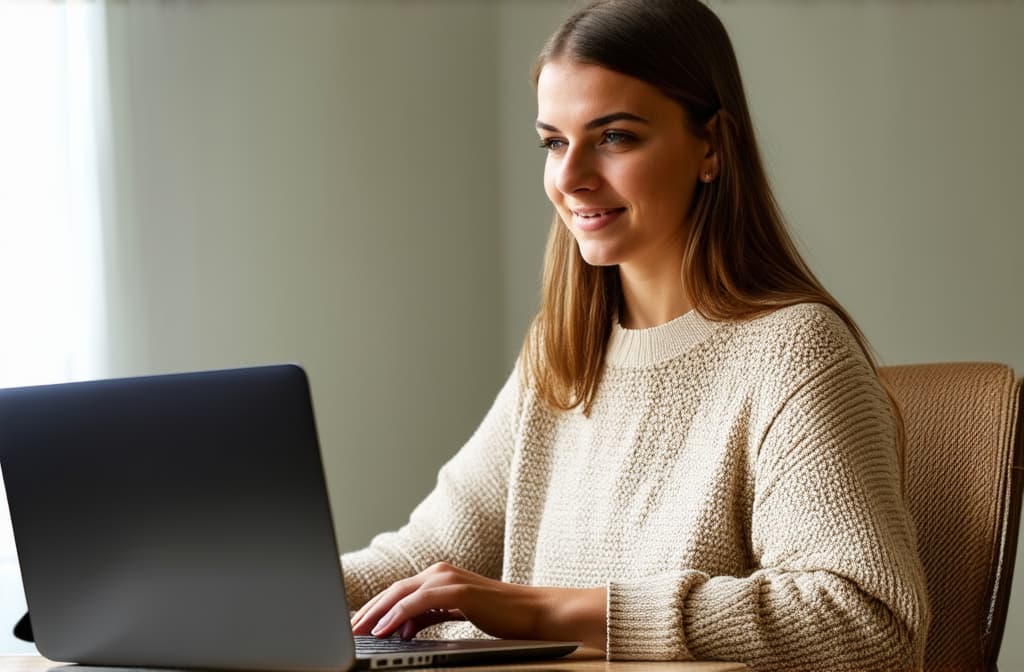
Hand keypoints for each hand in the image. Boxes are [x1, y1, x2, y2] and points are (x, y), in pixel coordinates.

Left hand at [349, 562, 606, 648]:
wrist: (534, 613)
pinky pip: (416, 604)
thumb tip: (400, 629)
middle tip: (348, 631)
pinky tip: (384, 631)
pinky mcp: (456, 590)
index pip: (397, 591)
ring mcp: (448, 578)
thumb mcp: (456, 614)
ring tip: (358, 633)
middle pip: (392, 590)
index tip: (355, 625)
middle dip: (367, 611)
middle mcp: (440, 571)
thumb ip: (428, 616)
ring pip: (400, 594)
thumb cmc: (500, 616)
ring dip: (375, 614)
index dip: (373, 608)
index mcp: (439, 575)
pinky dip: (396, 617)